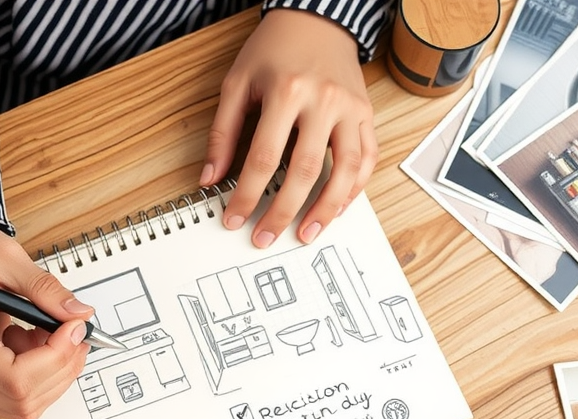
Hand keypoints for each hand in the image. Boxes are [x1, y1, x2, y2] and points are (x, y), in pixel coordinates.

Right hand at [0, 221, 91, 418]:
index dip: (56, 358)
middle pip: (22, 400)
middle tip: (74, 331)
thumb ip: (46, 291)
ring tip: (48, 333)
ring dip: (51, 373)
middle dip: (61, 367)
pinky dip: (37, 375)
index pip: (15, 378)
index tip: (74, 329)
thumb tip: (79, 316)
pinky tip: (32, 341)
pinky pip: (14, 398)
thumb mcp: (7, 260)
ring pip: (22, 406)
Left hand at [201, 8, 377, 247]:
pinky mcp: (366, 113)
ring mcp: (350, 108)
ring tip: (307, 233)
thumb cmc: (273, 50)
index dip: (247, 194)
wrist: (315, 19)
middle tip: (265, 237)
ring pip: (345, 170)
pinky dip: (355, 188)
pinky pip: (367, 158)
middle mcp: (323, 101)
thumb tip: (209, 178)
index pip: (264, 158)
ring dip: (326, 209)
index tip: (234, 218)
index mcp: (286, 91)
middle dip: (283, 211)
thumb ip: (222, 132)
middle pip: (304, 170)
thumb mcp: (237, 83)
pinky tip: (337, 208)